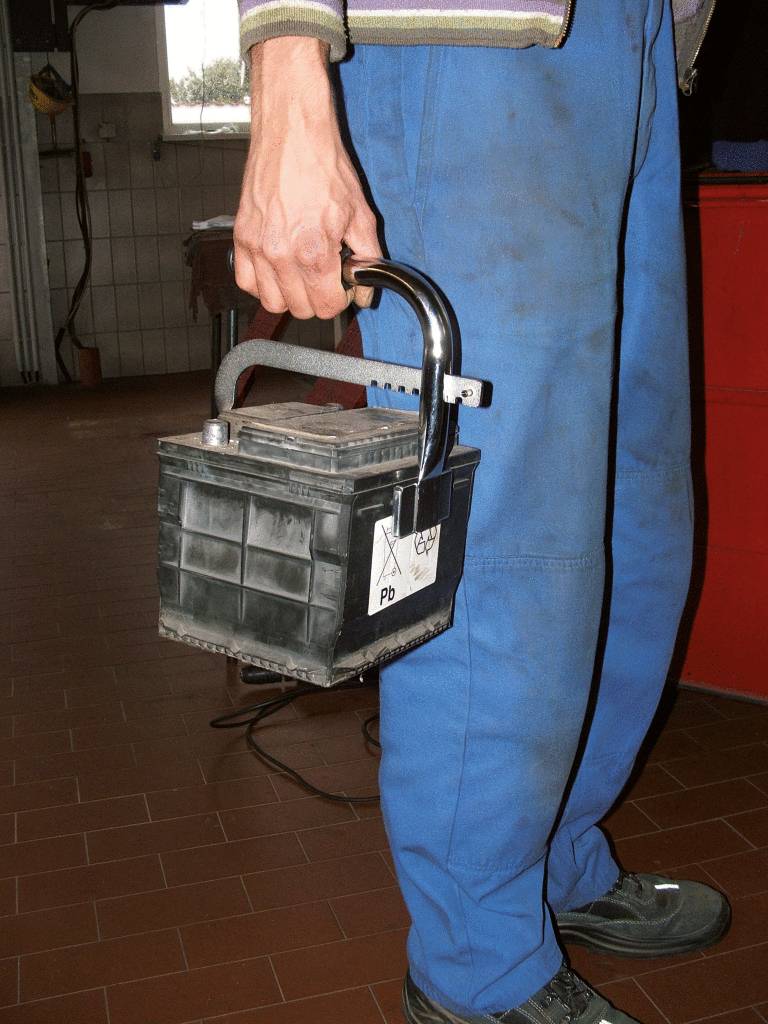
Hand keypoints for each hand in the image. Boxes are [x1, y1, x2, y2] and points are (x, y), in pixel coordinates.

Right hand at [234, 38, 381, 319]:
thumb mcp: (360, 213)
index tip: (343, 286)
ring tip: (302, 274)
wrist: (292, 131)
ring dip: (290, 296)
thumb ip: (368, 258)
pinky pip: (246, 282)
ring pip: (272, 302)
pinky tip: (278, 268)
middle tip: (325, 276)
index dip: (341, 300)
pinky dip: (262, 283)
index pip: (327, 306)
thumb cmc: (324, 165)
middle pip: (300, 308)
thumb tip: (366, 289)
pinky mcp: (241, 237)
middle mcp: (281, 255)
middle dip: (318, 298)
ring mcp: (257, 247)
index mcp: (313, 252)